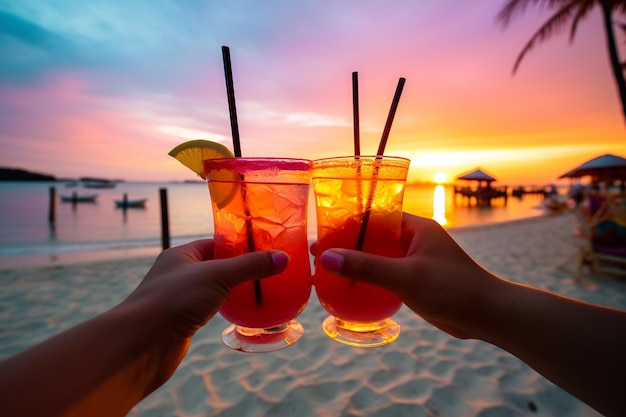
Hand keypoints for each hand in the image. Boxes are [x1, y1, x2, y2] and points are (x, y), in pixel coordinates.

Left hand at [123, 239, 289, 339]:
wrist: (142, 343)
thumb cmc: (174, 300)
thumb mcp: (217, 276)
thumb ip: (250, 266)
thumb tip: (282, 258)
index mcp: (182, 255)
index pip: (215, 243)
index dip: (239, 245)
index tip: (264, 249)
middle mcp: (179, 274)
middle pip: (217, 266)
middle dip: (240, 269)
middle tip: (268, 271)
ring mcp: (180, 299)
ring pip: (214, 290)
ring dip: (233, 291)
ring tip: (260, 291)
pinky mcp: (183, 322)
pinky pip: (210, 310)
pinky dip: (225, 309)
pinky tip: (241, 313)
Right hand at [313, 212, 497, 338]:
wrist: (487, 315)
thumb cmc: (453, 288)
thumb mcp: (406, 277)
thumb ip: (367, 268)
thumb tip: (327, 258)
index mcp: (415, 227)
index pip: (374, 216)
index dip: (348, 223)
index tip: (323, 232)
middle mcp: (413, 240)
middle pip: (372, 238)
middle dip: (346, 246)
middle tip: (318, 255)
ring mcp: (414, 261)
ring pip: (377, 259)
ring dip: (355, 265)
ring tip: (326, 272)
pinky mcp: (415, 281)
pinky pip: (385, 276)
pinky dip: (368, 280)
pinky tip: (349, 290)